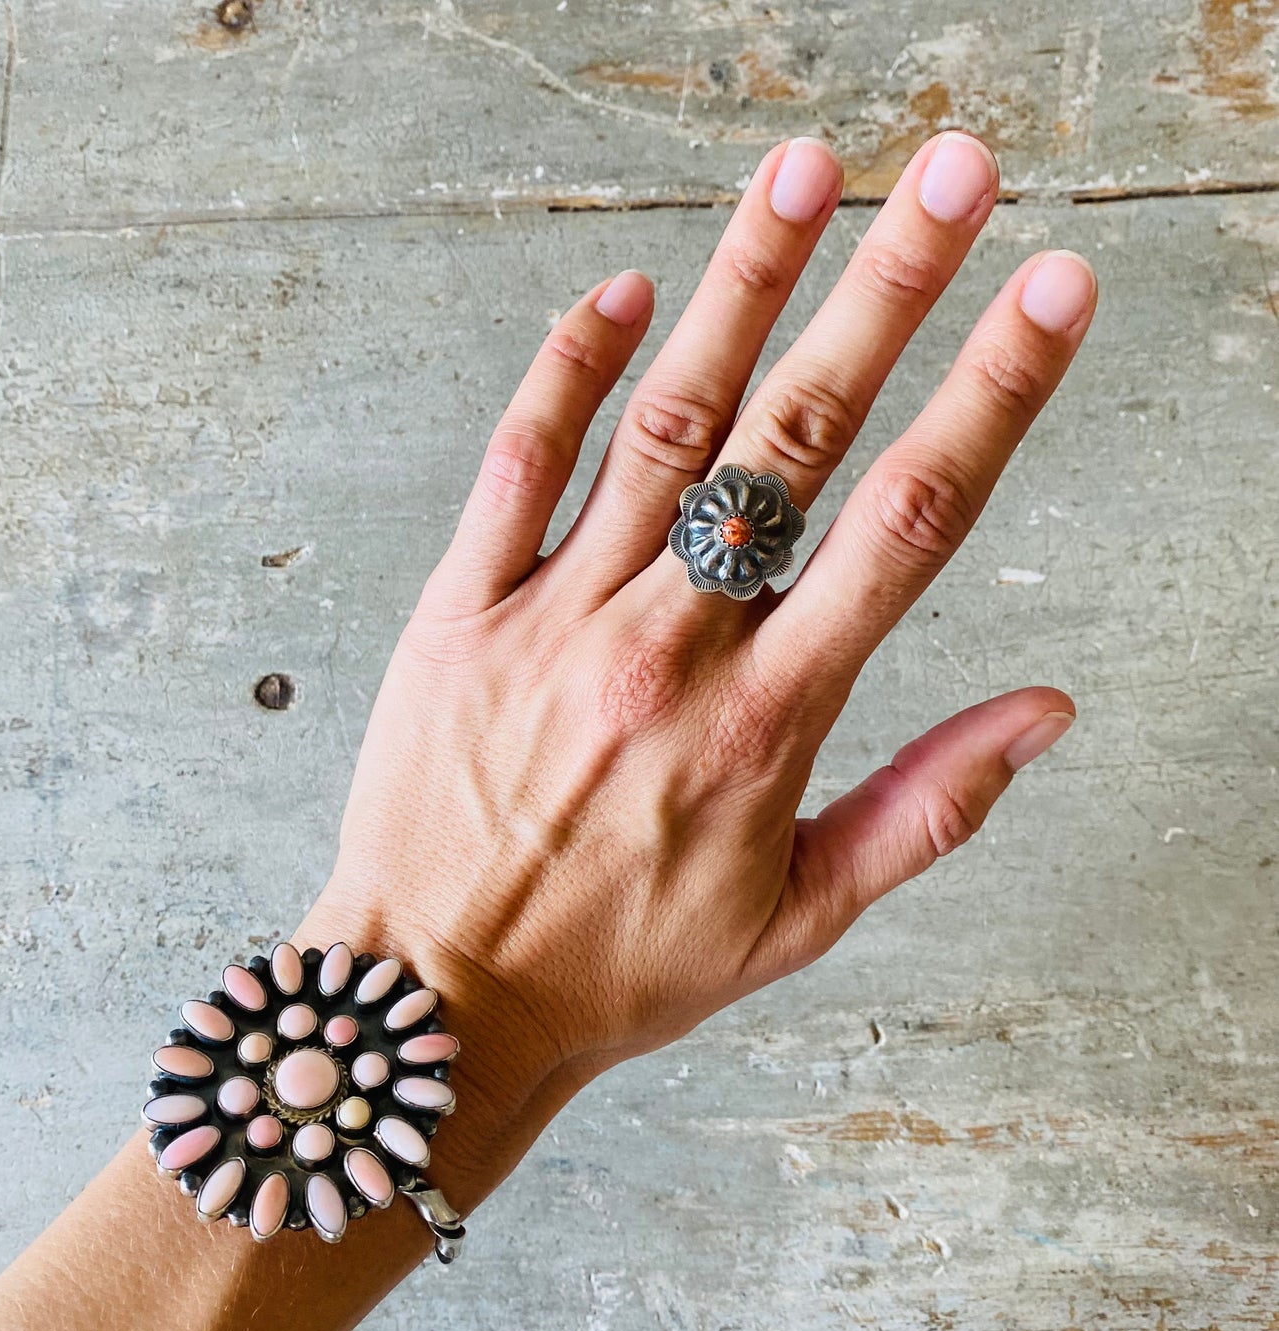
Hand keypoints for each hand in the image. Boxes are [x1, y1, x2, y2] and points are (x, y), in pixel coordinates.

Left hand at [297, 132, 1091, 1191]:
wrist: (440, 999)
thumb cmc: (621, 969)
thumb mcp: (796, 920)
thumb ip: (925, 809)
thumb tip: (1046, 710)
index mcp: (767, 723)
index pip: (905, 526)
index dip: (991, 397)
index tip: (1051, 295)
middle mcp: (669, 650)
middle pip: (795, 441)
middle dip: (886, 292)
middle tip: (951, 172)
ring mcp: (555, 618)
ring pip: (662, 424)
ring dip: (739, 286)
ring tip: (805, 172)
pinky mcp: (460, 612)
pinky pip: (516, 467)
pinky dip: (566, 371)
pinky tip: (619, 293)